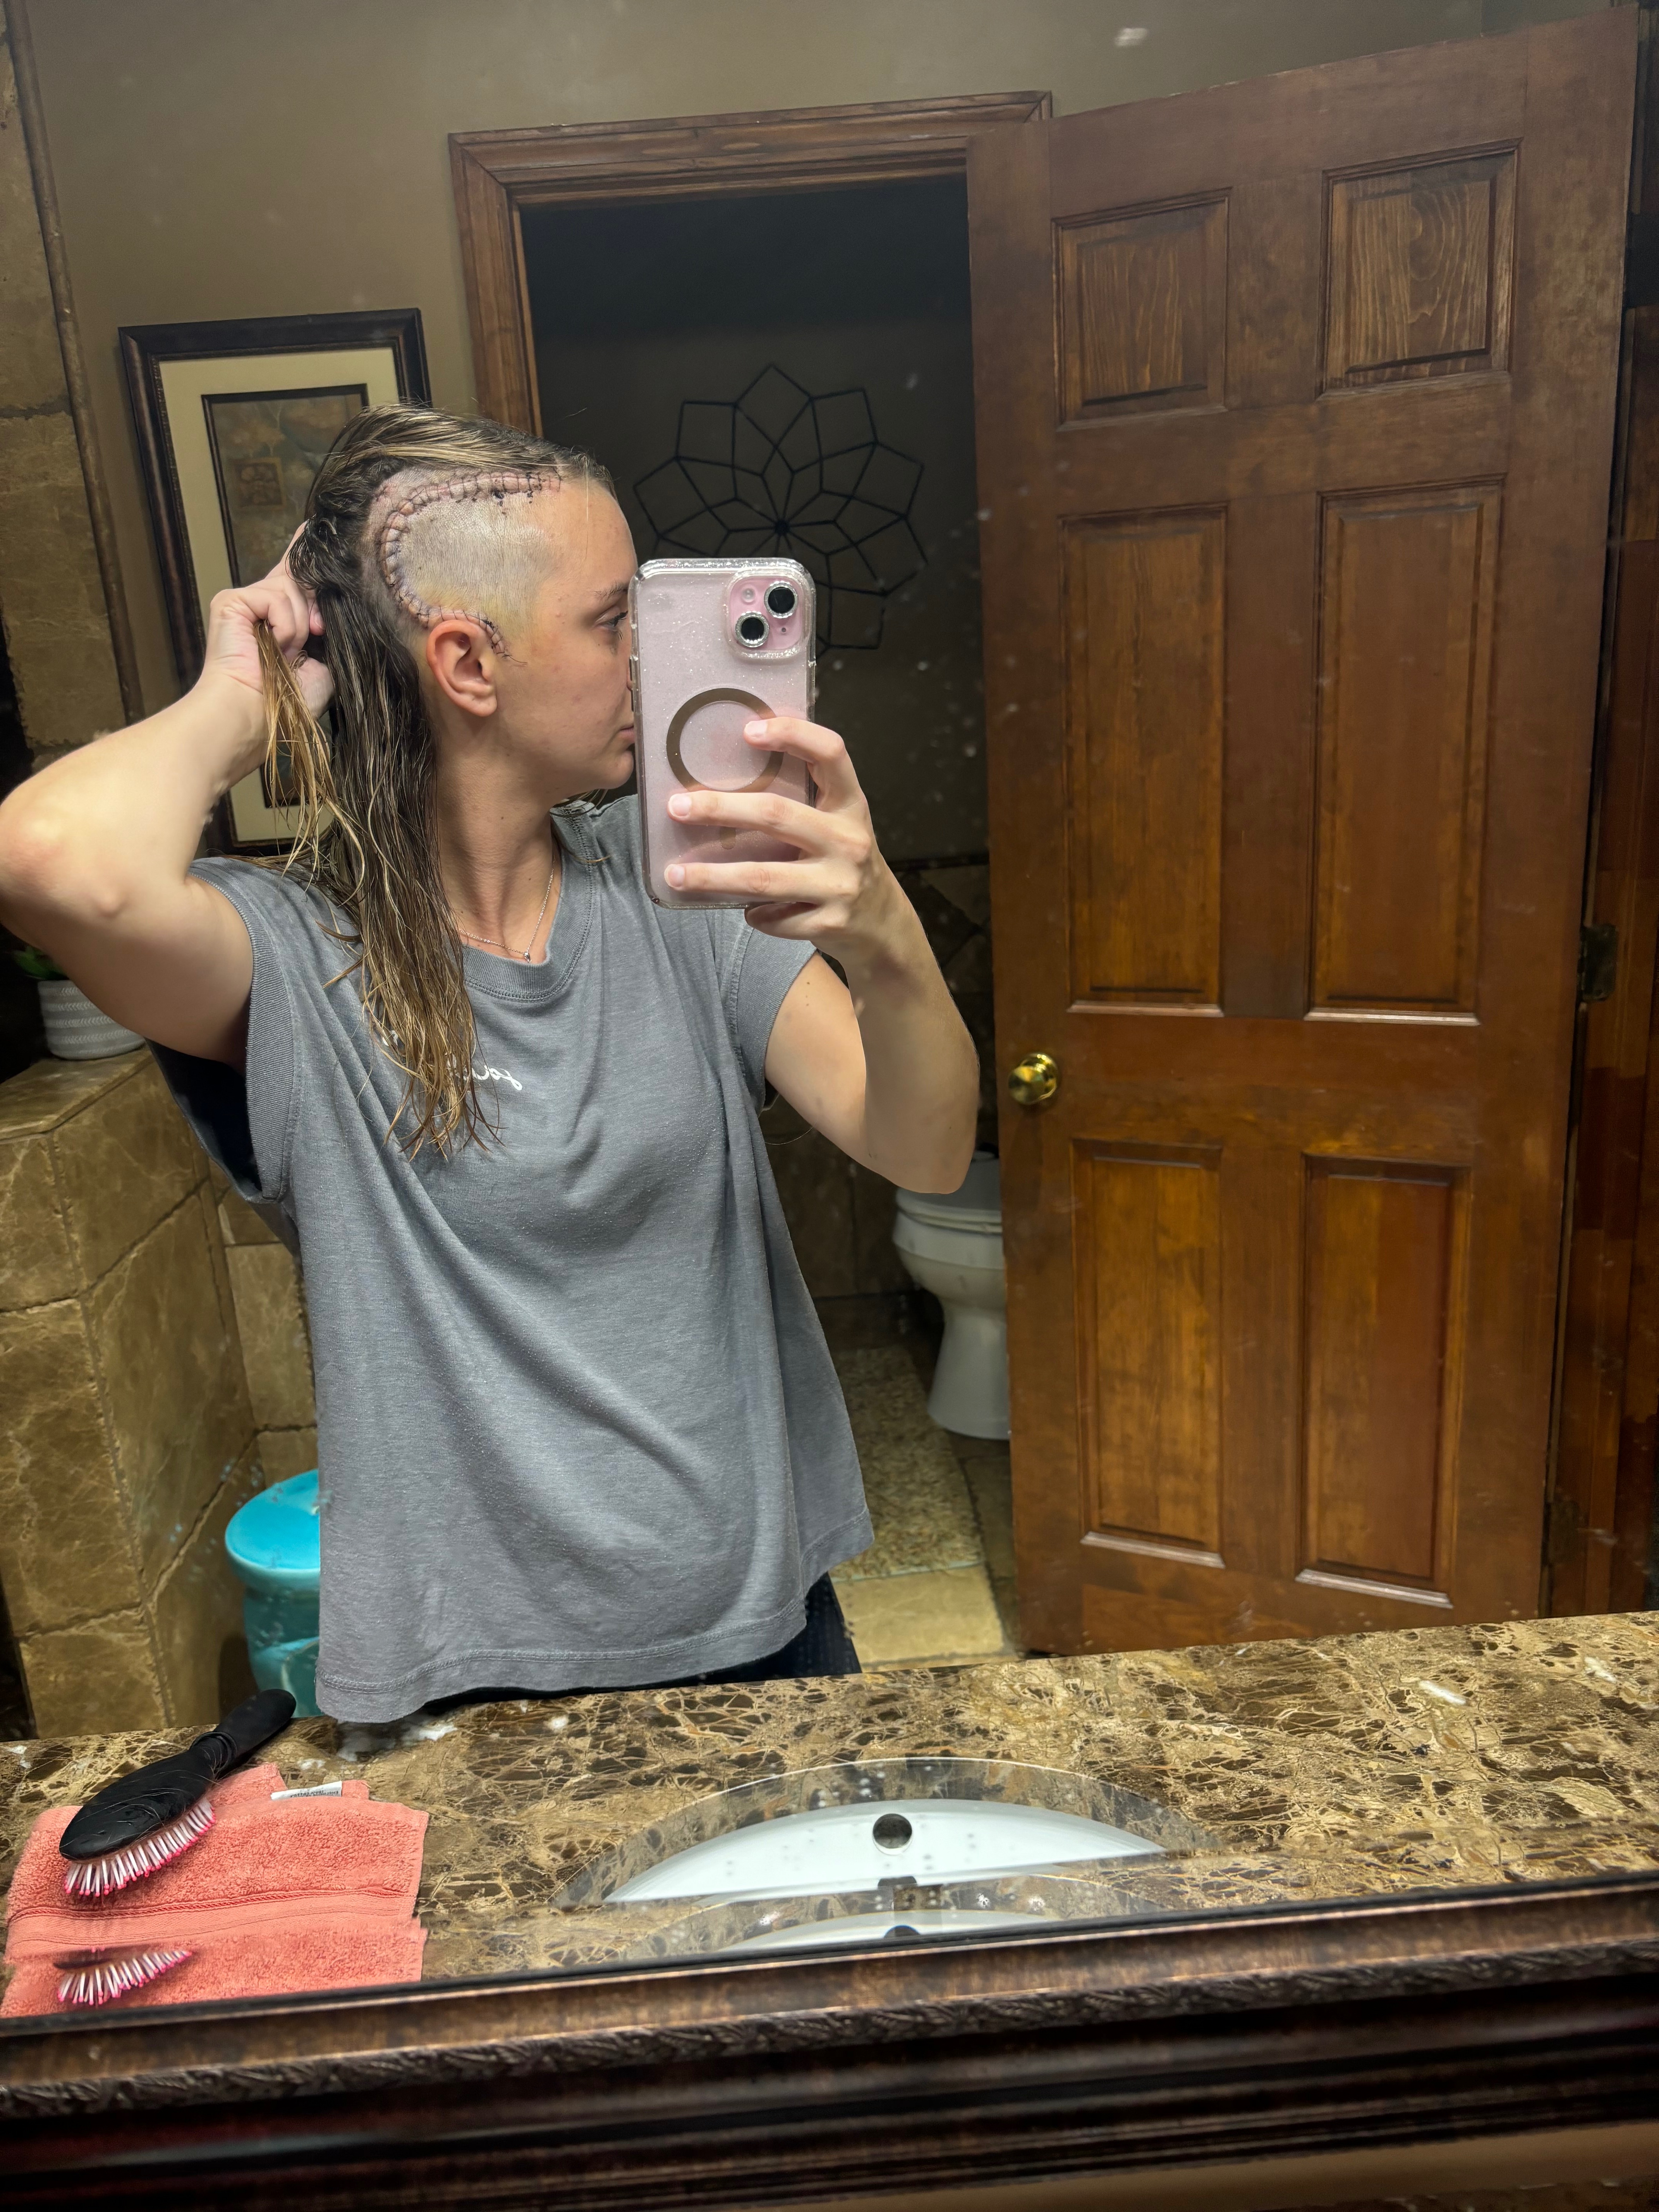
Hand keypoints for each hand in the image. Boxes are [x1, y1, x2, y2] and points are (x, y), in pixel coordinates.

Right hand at [199, 538, 332, 717]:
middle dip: (316, 601)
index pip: (296, 576)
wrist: (258, 714)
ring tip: (289, 652)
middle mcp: (263, 604)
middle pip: (299, 576)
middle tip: (314, 636)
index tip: (315, 527)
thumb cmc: (291, 700)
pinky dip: (285, 624)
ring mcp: (246, 600)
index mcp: (283, 618)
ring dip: (300, 624)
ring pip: (291, 588)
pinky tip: (277, 645)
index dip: (305, 552)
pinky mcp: (231, 600)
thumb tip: (329, 600)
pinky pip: (274, 596)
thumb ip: (327, 627)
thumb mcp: (324, 660)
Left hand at [664, 717, 905, 961]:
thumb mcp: (838, 825)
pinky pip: (773, 917)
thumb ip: (803, 803)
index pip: (830, 754)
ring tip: (675, 873)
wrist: (884, 926)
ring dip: (712, 875)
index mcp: (850, 805)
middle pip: (776, 815)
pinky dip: (753, 914)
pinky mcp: (829, 922)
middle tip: (676, 806)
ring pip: (763, 877)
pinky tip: (745, 911)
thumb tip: (729, 780)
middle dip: (720, 809)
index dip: (793, 734)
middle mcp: (849, 840)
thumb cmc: (845, 864)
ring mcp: (840, 884)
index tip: (748, 730)